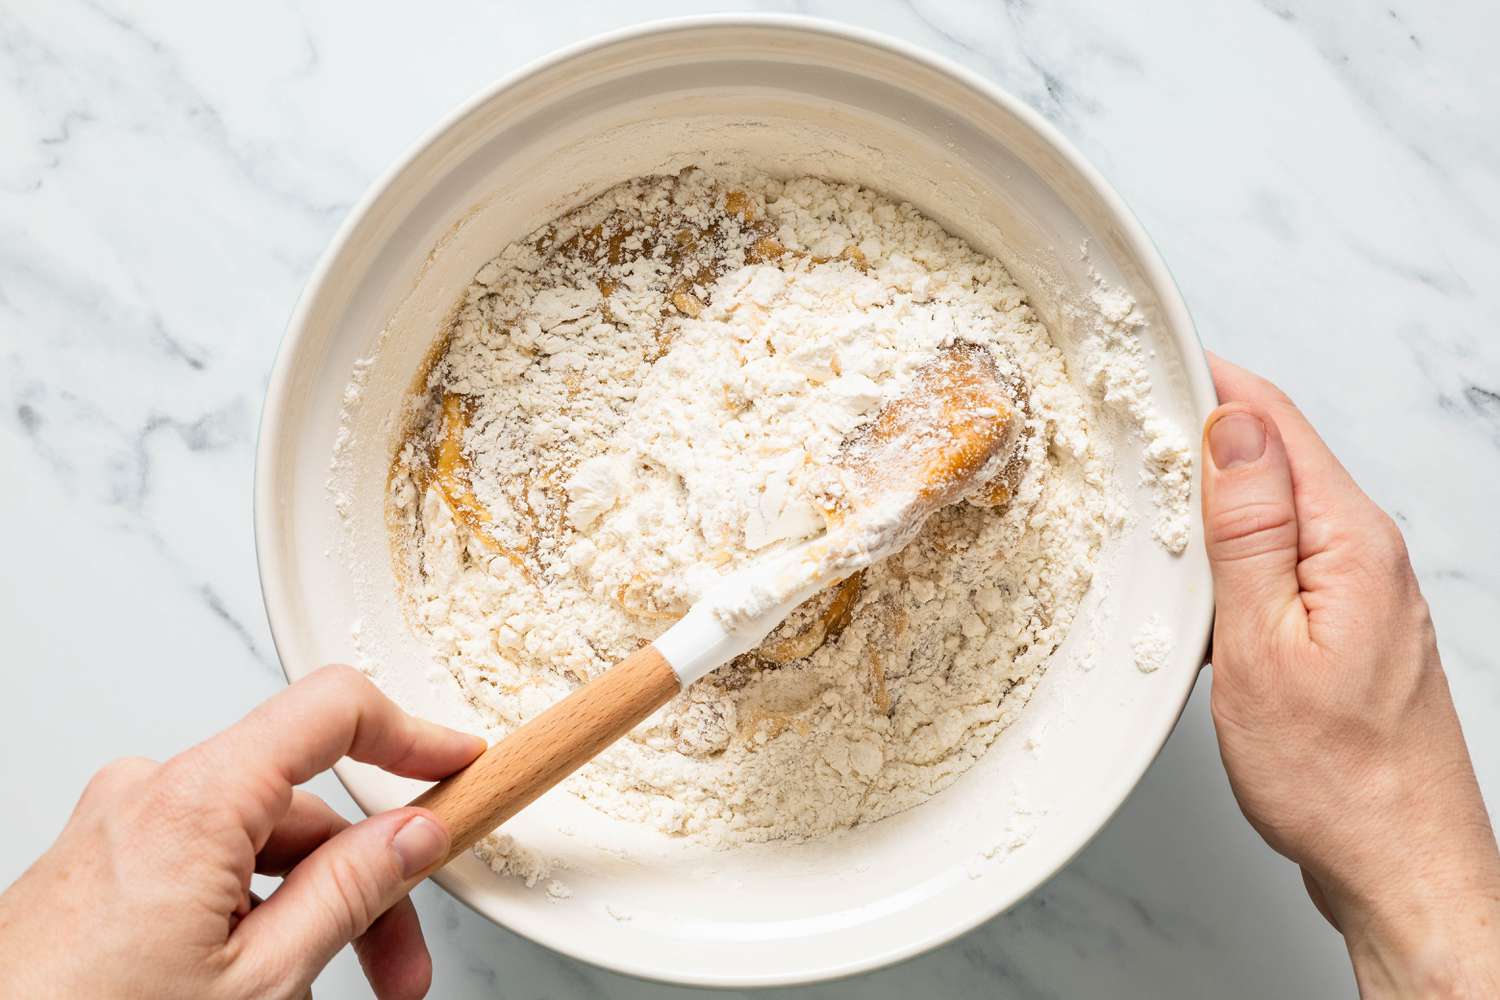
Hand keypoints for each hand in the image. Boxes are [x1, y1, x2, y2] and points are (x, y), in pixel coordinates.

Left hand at [0, 665, 484, 999]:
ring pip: (254, 845)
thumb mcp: (259, 981)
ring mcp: (114, 832)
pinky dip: (250, 914)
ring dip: (308, 910)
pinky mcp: (95, 870)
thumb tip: (412, 834)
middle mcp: (146, 797)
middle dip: (363, 882)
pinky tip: (256, 985)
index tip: (459, 765)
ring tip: (329, 993)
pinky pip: (202, 867)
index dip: (411, 736)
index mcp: (193, 801)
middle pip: (301, 806)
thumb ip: (349, 892)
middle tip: (402, 967)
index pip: (331, 711)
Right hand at [1202, 354, 1499, 996]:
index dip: (1209, 377)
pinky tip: (1196, 565)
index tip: (1149, 353)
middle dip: (1204, 421)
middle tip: (1128, 415)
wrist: (1397, 861)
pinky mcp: (1348, 623)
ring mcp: (1362, 588)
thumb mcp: (1264, 643)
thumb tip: (1235, 425)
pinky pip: (1284, 551)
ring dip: (1215, 483)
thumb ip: (1249, 529)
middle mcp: (1367, 551)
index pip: (1275, 419)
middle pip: (1279, 451)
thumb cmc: (1333, 775)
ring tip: (1148, 482)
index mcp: (1349, 540)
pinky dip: (1232, 541)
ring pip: (1279, 502)